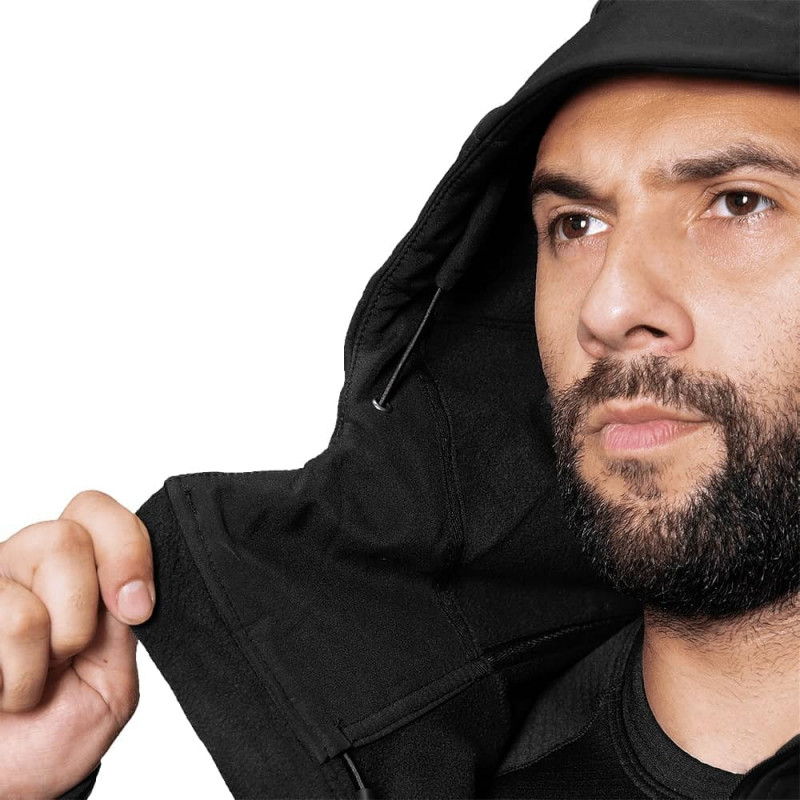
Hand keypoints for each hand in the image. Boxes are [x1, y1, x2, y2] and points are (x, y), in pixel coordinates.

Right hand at [0, 490, 153, 798]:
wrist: (11, 777)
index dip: (124, 548)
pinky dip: (15, 676)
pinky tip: (5, 685)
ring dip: (41, 657)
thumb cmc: (59, 725)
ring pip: (28, 595)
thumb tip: (132, 584)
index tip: (138, 608)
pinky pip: (6, 624)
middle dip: (80, 614)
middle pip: (65, 538)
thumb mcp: (113, 676)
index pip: (94, 510)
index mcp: (77, 566)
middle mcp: (26, 562)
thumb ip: (121, 620)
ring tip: (32, 679)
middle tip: (69, 653)